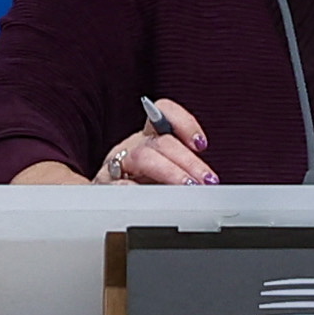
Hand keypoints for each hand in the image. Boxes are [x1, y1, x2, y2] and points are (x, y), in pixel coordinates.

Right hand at [95, 97, 215, 185]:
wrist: (106, 202)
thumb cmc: (144, 186)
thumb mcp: (167, 171)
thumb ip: (185, 168)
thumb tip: (208, 180)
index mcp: (148, 136)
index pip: (162, 112)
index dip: (184, 123)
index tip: (201, 145)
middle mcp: (133, 145)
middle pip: (161, 142)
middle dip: (189, 161)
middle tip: (207, 180)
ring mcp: (117, 164)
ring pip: (144, 157)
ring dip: (171, 172)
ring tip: (189, 188)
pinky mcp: (105, 184)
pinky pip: (119, 182)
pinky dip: (135, 187)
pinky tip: (150, 195)